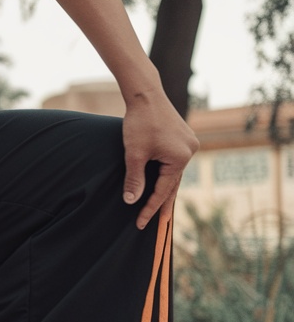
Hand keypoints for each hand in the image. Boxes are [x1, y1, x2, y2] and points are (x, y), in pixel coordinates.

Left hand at [120, 90, 198, 229]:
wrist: (146, 96)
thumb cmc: (139, 123)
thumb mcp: (134, 153)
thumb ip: (134, 178)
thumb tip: (131, 201)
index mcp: (180, 158)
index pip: (163, 190)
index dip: (150, 207)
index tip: (141, 223)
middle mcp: (190, 152)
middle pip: (173, 184)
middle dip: (162, 204)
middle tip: (156, 225)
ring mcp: (189, 145)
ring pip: (174, 174)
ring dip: (165, 190)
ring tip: (158, 210)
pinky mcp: (184, 139)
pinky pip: (174, 163)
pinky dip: (167, 175)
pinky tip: (162, 184)